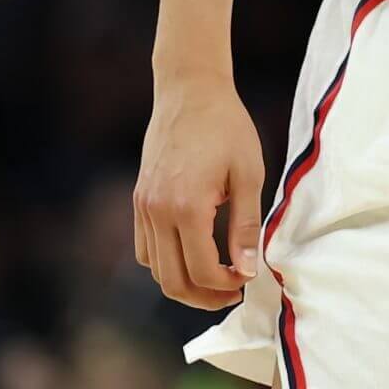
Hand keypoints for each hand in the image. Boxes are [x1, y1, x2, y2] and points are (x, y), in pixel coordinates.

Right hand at [135, 72, 267, 308]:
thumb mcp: (248, 174)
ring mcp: (143, 207)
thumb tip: (249, 270)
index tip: (247, 281)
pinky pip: (145, 249)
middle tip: (233, 292)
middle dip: (204, 296)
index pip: (201, 271)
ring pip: (156, 269)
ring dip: (185, 283)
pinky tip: (193, 254)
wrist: (190, 92)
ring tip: (217, 277)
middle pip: (172, 281)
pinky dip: (166, 263)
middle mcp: (157, 212)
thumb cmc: (227, 127)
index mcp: (186, 207)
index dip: (226, 285)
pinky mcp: (139, 201)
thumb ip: (246, 225)